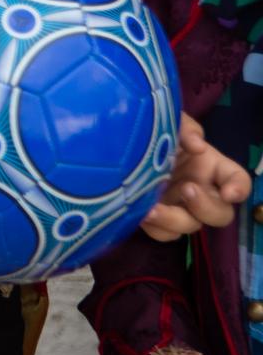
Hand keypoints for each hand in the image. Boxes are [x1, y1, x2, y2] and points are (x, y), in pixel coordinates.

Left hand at [140, 115, 249, 241]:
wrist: (114, 143)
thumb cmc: (150, 130)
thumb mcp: (169, 121)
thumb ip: (186, 128)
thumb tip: (198, 146)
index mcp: (210, 166)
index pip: (238, 180)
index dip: (239, 188)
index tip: (229, 192)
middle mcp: (200, 190)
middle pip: (220, 214)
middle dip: (206, 207)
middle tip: (186, 189)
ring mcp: (178, 206)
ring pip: (190, 226)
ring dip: (174, 220)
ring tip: (151, 208)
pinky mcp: (156, 218)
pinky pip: (163, 233)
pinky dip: (155, 227)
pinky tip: (139, 213)